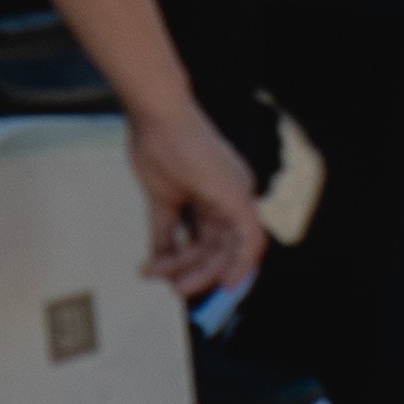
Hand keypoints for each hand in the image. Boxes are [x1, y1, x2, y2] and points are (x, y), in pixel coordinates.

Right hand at [19, 0, 261, 301]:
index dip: (199, 263)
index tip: (178, 281)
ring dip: (202, 271)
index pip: (213, 238)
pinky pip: (249, 241)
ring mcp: (238, 195)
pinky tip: (222, 283)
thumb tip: (157, 258)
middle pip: (219, 246)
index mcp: (217, 193)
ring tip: (174, 285)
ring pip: (229, 248)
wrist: (155, 113)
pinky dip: (239, 264)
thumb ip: (165, 229)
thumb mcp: (160, 195)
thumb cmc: (154, 141)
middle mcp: (233, 195)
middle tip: (174, 290)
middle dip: (196, 272)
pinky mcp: (238, 196)